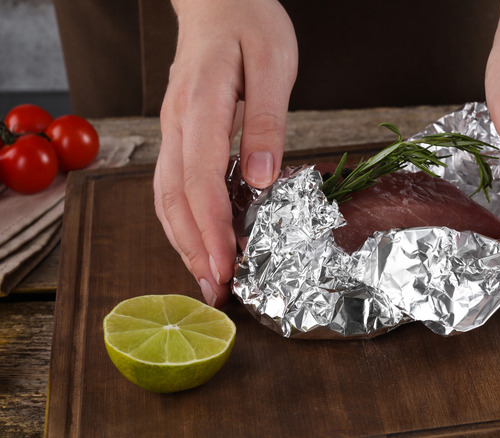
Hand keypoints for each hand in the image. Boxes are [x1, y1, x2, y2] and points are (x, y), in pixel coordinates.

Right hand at [154, 0, 296, 306]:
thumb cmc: (250, 22)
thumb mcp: (273, 64)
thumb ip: (265, 121)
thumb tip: (260, 179)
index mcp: (201, 105)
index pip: (201, 179)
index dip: (212, 228)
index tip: (227, 265)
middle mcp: (177, 122)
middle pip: (174, 196)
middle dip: (194, 247)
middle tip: (217, 291)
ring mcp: (172, 128)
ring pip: (165, 194)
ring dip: (183, 240)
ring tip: (207, 277)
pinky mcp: (179, 132)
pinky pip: (172, 183)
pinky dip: (181, 218)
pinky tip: (198, 238)